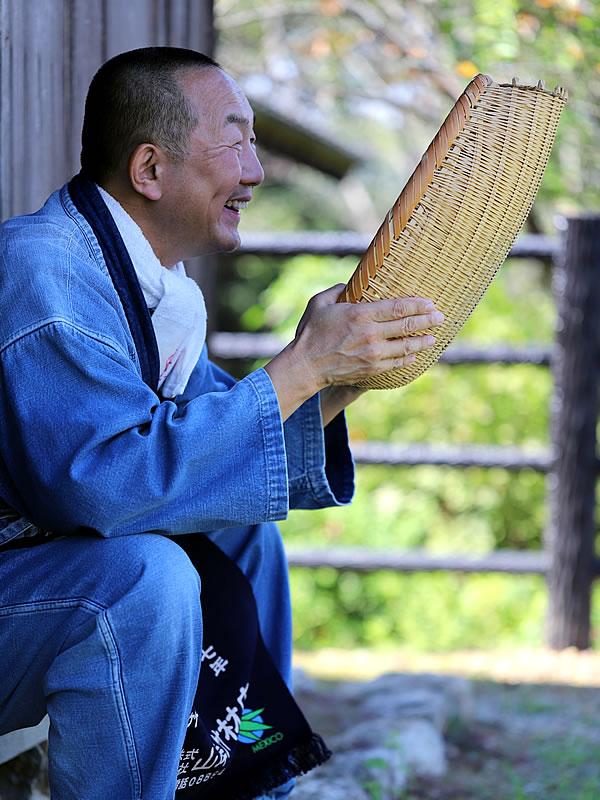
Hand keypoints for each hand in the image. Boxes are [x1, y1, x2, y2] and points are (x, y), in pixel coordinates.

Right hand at [264, 284, 443, 420]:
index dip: (418, 304)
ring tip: (433, 337)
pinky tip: (415, 355)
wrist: (306, 366)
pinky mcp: (372, 369)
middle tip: (440, 317)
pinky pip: (396, 364)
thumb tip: (349, 284)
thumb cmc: (311, 332)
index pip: (398, 307)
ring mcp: (373, 354)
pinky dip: (408, 359)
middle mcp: (371, 334)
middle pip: (407, 326)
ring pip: (406, 347)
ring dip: (423, 341)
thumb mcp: (319, 303)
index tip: (430, 303)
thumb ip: (337, 290)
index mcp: (361, 314)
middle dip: (427, 320)